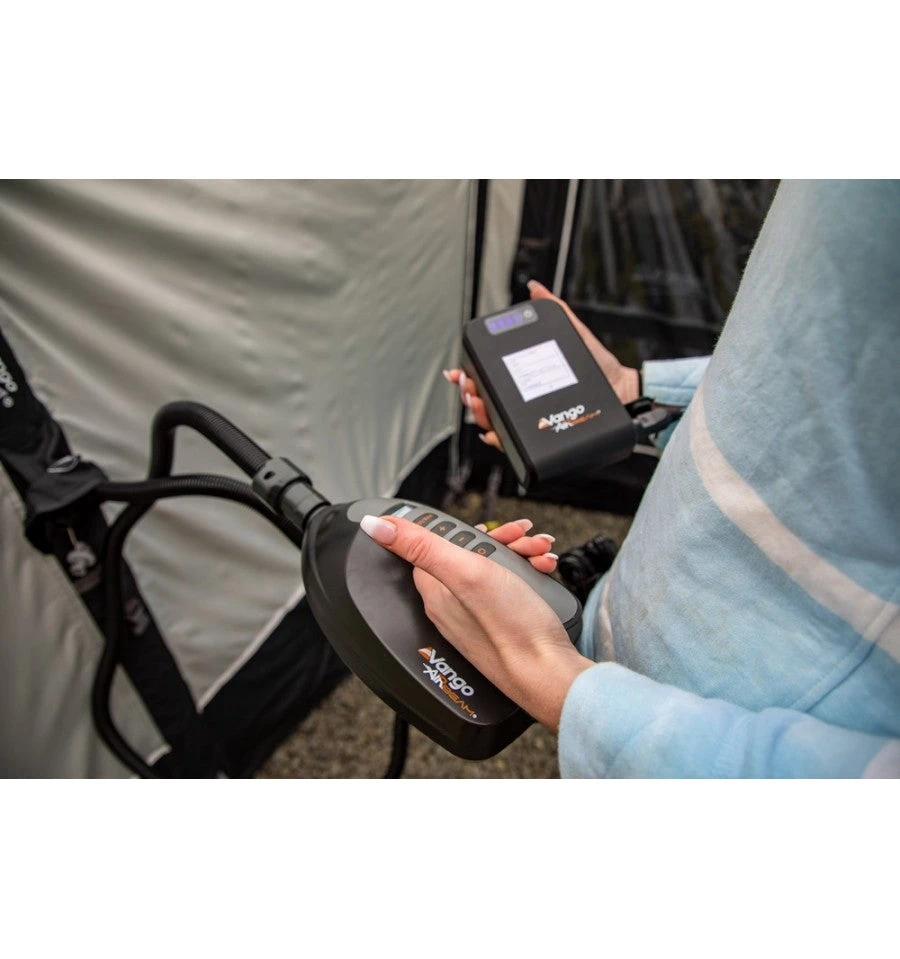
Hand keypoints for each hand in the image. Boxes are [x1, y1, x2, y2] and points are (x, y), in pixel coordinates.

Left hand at [359, 513, 593, 730]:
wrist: (549, 672)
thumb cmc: (509, 628)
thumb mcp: (465, 572)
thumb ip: (420, 545)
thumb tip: (375, 525)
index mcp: (436, 591)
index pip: (433, 546)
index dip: (460, 531)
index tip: (487, 529)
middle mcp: (452, 605)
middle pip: (468, 554)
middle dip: (501, 541)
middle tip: (522, 540)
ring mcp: (477, 616)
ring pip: (493, 569)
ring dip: (519, 554)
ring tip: (540, 555)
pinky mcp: (501, 624)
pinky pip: (509, 589)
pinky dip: (528, 574)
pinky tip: (543, 572)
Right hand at [445, 279, 639, 449]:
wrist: (624, 394)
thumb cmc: (602, 368)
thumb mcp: (575, 336)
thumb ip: (556, 311)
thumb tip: (536, 288)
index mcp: (525, 374)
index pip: (488, 375)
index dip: (468, 374)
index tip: (459, 372)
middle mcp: (524, 397)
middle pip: (484, 400)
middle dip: (469, 395)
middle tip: (470, 388)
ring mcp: (530, 418)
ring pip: (493, 421)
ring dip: (479, 415)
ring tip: (479, 404)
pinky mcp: (541, 436)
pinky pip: (513, 443)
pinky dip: (498, 439)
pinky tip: (493, 432)